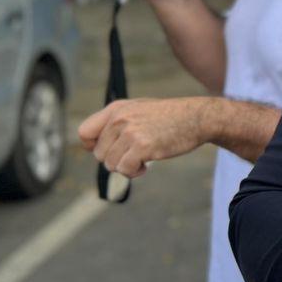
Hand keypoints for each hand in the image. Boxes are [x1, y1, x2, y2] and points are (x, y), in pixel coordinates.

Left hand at [78, 97, 208, 178]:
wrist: (196, 117)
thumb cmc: (169, 117)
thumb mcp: (138, 110)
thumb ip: (116, 122)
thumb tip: (92, 145)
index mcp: (116, 109)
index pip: (84, 133)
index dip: (93, 147)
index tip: (110, 150)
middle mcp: (119, 119)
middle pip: (99, 154)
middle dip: (115, 160)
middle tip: (133, 156)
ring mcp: (131, 132)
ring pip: (111, 164)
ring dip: (126, 167)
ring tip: (142, 159)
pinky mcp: (143, 146)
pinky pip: (125, 169)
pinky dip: (134, 172)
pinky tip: (145, 166)